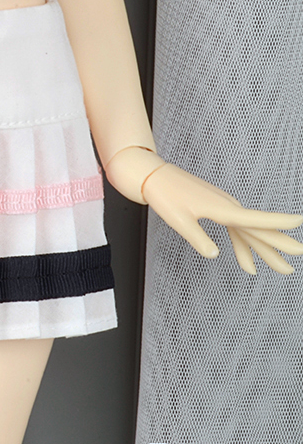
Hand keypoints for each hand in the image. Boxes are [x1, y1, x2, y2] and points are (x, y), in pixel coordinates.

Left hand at [142, 162, 302, 274]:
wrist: (154, 176)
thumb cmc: (165, 196)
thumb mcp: (178, 220)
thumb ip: (197, 238)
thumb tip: (214, 254)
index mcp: (221, 208)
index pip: (254, 219)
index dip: (277, 222)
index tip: (298, 221)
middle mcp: (227, 206)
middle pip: (257, 227)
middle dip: (277, 244)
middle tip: (297, 256)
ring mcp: (223, 206)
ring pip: (249, 230)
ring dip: (264, 248)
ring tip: (281, 268)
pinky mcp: (217, 207)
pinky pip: (236, 228)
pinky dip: (243, 244)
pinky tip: (247, 262)